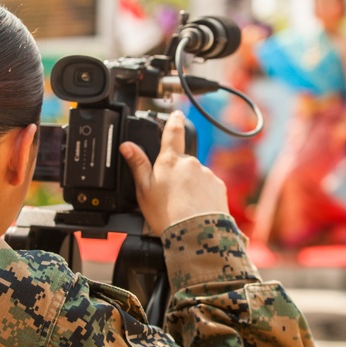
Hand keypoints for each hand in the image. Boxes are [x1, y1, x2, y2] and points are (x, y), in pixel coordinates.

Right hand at [120, 111, 229, 235]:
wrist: (196, 233)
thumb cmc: (166, 214)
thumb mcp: (144, 190)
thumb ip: (137, 165)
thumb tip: (127, 146)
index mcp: (170, 161)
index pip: (173, 132)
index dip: (174, 120)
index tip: (176, 114)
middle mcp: (190, 163)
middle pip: (182, 162)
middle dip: (178, 173)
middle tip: (170, 195)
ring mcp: (206, 174)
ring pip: (196, 175)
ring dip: (190, 186)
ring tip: (182, 206)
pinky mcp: (218, 186)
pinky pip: (208, 187)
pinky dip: (202, 195)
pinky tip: (195, 209)